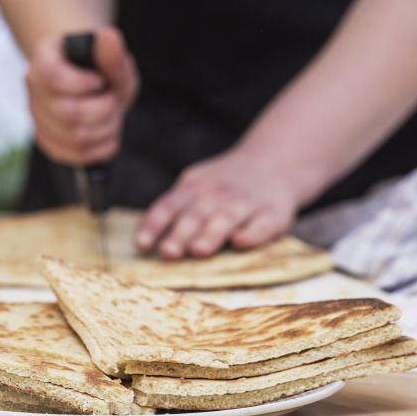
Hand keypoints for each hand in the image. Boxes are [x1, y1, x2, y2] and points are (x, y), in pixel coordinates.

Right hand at [26, 26, 138, 165]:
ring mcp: (38, 118)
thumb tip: (108, 37)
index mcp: (43, 57)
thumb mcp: (114, 60)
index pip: (50, 76)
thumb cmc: (103, 71)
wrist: (96, 87)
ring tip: (112, 115)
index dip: (82, 83)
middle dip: (103, 110)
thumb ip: (112, 53)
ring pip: (74, 138)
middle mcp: (34, 88)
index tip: (100, 80)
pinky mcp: (49, 143)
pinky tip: (106, 131)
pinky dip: (103, 146)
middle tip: (112, 100)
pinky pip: (78, 155)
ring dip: (106, 128)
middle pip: (65, 113)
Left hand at [134, 151, 299, 259]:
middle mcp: (218, 193)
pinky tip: (240, 241)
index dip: (154, 225)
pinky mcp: (273, 215)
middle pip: (195, 215)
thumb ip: (174, 209)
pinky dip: (252, 233)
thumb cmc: (224, 185)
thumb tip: (144, 240)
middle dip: (180, 234)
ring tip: (198, 250)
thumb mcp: (196, 185)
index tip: (141, 245)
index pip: (169, 206)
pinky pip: (262, 225)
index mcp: (194, 187)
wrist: (274, 162)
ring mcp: (246, 203)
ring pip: (226, 219)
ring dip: (211, 235)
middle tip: (168, 253)